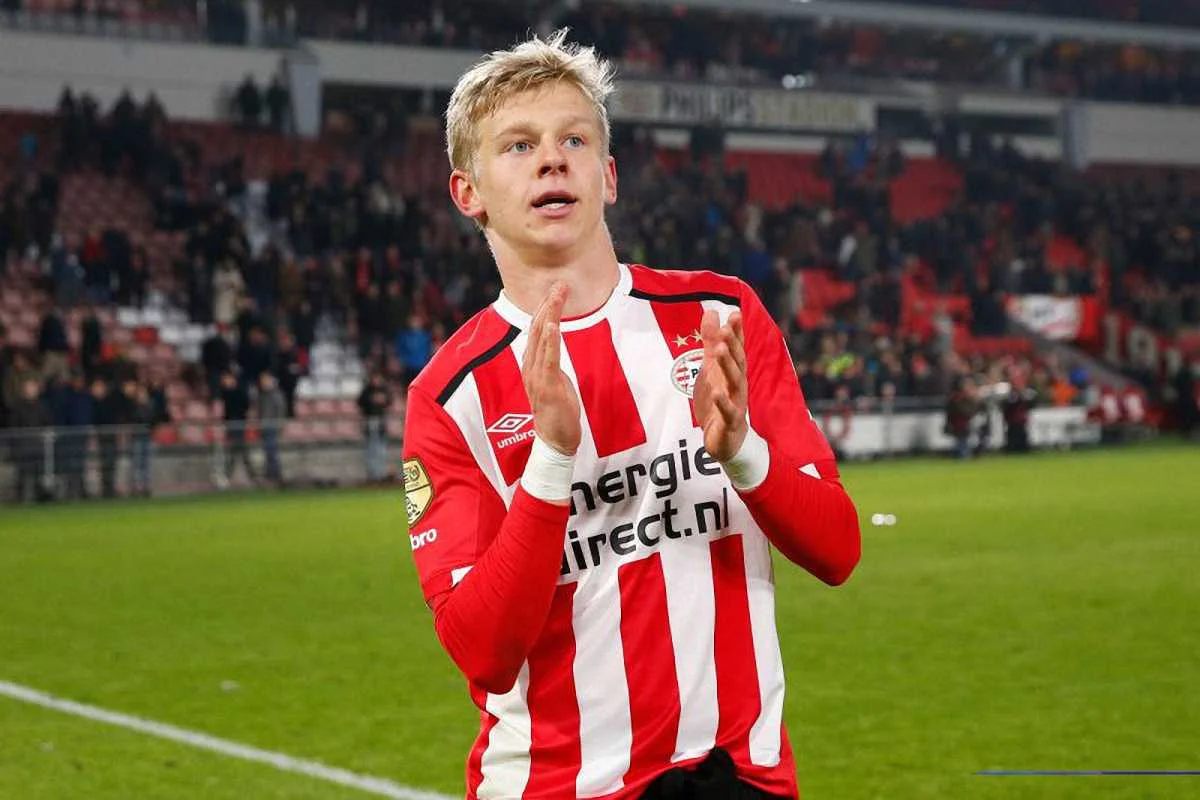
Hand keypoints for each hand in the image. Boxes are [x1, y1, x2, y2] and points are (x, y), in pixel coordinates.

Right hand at [522, 282, 581, 455]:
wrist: (555, 440)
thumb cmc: (557, 410)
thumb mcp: (555, 379)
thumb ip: (552, 361)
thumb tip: (555, 344)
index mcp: (532, 364)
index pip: (537, 330)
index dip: (545, 308)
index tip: (555, 290)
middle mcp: (530, 367)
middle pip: (537, 329)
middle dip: (548, 304)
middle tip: (559, 284)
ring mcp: (536, 376)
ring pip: (541, 339)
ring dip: (550, 314)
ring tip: (556, 295)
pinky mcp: (547, 386)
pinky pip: (548, 360)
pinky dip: (550, 341)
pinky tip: (554, 324)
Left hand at [693, 309, 747, 461]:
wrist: (727, 440)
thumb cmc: (721, 400)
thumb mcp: (712, 368)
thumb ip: (711, 341)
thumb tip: (711, 311)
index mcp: (733, 371)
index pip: (737, 349)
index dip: (736, 332)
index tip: (734, 314)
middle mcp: (738, 385)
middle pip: (737, 362)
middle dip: (732, 345)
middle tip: (725, 328)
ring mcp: (736, 403)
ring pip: (734, 382)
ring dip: (728, 365)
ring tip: (719, 349)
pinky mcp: (730, 422)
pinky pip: (729, 411)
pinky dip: (724, 402)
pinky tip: (718, 392)